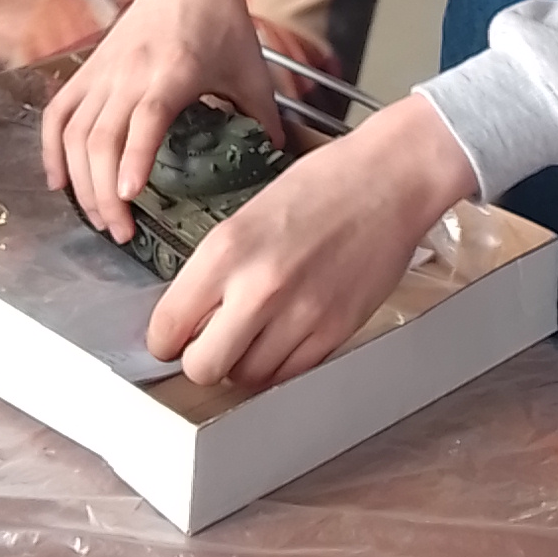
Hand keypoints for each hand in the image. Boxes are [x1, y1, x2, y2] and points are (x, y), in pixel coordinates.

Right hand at [42, 0, 283, 239]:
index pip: (147, 119)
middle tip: (121, 232)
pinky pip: (58, 114)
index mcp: (175, 72)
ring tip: (100, 218)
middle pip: (102, 137)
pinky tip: (58, 182)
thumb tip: (276, 161)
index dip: (134, 158)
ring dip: (79, 181)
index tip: (129, 197)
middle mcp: (131, 73)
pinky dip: (51, 150)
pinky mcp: (87, 70)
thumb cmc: (222, 22)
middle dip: (104, 192)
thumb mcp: (252, 70)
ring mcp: (103, 71)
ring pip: (74, 132)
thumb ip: (264, 118)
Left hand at [146, 95, 477, 388]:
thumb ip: (217, 269)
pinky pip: (290, 374)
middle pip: (202, 368)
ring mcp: (300, 314)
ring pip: (247, 378)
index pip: (167, 328)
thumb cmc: (324, 185)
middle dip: (202, 360)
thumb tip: (192, 316)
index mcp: (226, 250)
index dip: (166, 339)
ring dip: (244, 362)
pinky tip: (286, 335)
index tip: (175, 336)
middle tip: (212, 342)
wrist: (391, 179)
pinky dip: (281, 363)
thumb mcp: (248, 215)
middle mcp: (259, 287)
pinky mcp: (336, 330)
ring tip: (257, 333)